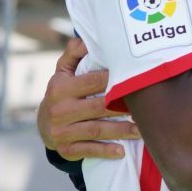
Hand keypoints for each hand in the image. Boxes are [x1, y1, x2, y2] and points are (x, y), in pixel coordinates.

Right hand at [38, 37, 139, 159]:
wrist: (43, 125)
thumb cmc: (63, 92)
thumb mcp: (63, 72)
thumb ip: (74, 54)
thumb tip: (85, 39)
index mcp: (60, 88)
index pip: (93, 82)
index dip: (116, 80)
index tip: (138, 78)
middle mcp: (59, 110)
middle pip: (98, 107)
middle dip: (124, 107)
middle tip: (148, 106)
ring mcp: (61, 131)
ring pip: (97, 130)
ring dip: (121, 131)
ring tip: (142, 129)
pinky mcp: (66, 148)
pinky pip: (88, 150)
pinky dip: (105, 151)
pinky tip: (122, 151)